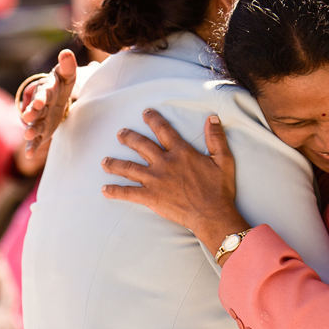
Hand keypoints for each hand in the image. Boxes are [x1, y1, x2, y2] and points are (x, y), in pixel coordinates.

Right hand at [19, 50, 77, 158]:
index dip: (41, 97)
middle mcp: (40, 105)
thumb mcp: (67, 74)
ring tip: (28, 135)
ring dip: (31, 130)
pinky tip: (29, 155)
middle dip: (32, 113)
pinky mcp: (42, 130)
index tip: (40, 102)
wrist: (54, 96)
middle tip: (28, 117)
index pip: (44, 93)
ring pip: (35, 125)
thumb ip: (67, 65)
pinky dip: (32, 147)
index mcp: (47, 91)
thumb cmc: (62, 84)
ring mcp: (40, 118)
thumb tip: (66, 52)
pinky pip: (36, 139)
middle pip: (36, 109)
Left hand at [101, 110, 248, 251]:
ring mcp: (155, 180)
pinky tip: (105, 190)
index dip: (153, 119)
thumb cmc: (219, 189)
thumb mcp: (224, 160)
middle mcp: (164, 163)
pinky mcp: (151, 197)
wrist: (212, 215)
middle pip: (141, 145)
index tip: (145, 113)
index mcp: (181, 152)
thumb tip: (212, 118)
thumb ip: (216, 138)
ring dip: (115, 164)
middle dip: (128, 137)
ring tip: (104, 161)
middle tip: (120, 134)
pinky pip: (129, 193)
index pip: (163, 130)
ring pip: (129, 168)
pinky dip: (116, 191)